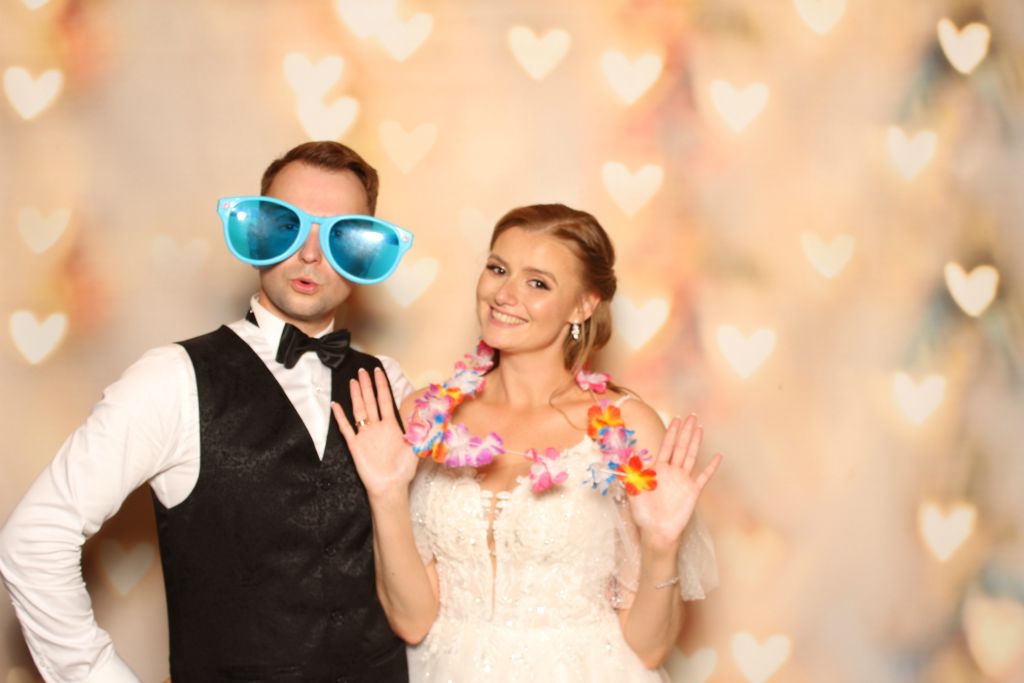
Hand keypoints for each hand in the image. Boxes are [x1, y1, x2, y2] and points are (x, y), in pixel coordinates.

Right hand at [332, 367, 417, 499]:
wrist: (390, 487)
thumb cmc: (403, 470)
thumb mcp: (416, 447)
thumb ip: (419, 428)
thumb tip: (426, 410)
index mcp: (391, 426)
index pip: (385, 400)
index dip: (382, 386)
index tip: (379, 371)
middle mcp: (377, 428)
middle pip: (370, 402)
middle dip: (367, 386)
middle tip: (362, 370)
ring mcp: (365, 435)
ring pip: (359, 411)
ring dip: (355, 396)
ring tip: (352, 382)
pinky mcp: (355, 445)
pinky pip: (346, 429)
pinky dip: (340, 417)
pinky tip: (336, 405)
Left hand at [628, 415, 721, 550]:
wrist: (656, 532)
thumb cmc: (643, 513)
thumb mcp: (633, 491)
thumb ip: (630, 473)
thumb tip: (621, 457)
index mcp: (657, 469)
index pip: (666, 446)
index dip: (671, 432)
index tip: (676, 419)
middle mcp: (672, 472)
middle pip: (680, 447)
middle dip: (685, 431)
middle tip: (692, 416)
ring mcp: (683, 480)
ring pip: (690, 456)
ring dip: (695, 442)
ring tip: (700, 428)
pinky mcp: (692, 491)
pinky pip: (704, 476)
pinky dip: (711, 467)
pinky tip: (717, 456)